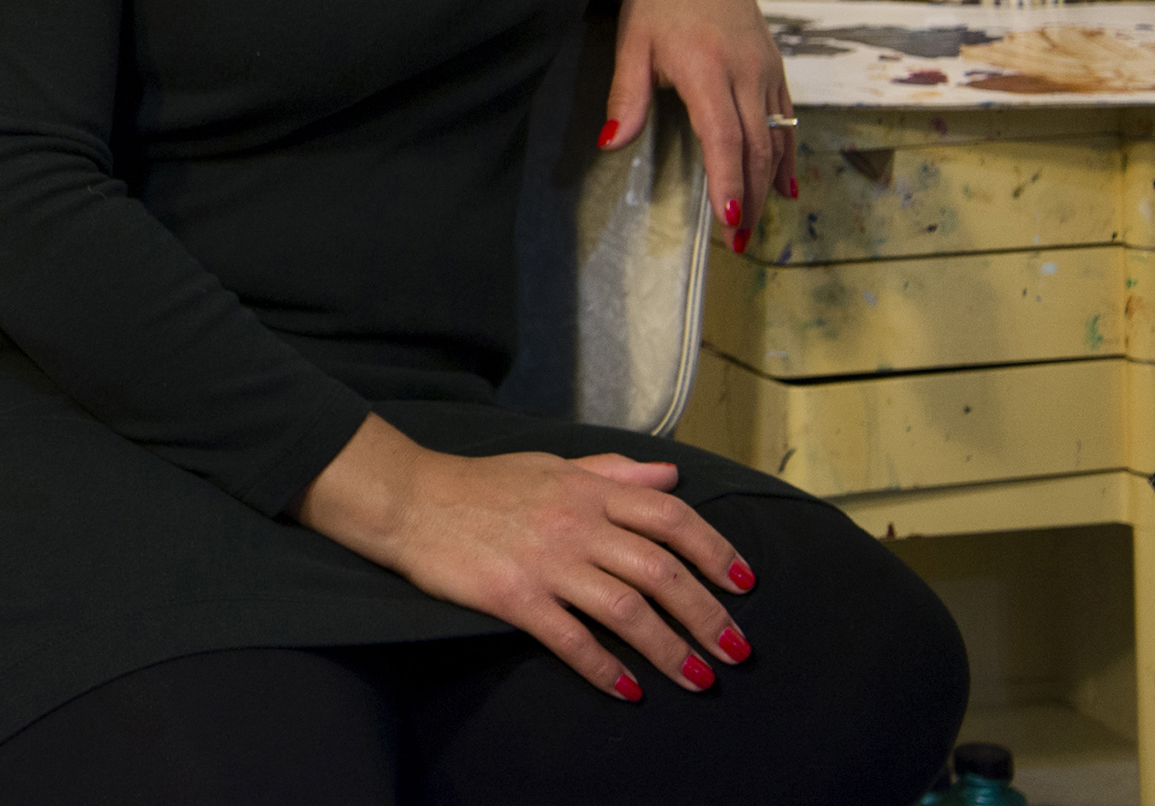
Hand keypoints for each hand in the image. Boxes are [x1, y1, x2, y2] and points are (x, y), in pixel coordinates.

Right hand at [291, 415, 755, 697]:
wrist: (410, 499)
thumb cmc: (482, 483)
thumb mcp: (551, 464)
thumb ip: (613, 472)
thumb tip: (671, 475)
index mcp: (588, 490)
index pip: (670, 517)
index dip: (715, 551)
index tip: (744, 585)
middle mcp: (575, 523)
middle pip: (660, 570)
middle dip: (706, 614)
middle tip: (736, 651)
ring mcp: (545, 561)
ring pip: (626, 609)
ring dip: (668, 649)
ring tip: (698, 680)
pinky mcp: (514, 596)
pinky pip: (570, 638)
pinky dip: (604, 668)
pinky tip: (627, 690)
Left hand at [599, 0, 791, 250]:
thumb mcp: (631, 43)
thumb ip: (625, 96)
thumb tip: (610, 145)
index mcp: (707, 66)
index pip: (724, 135)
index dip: (728, 178)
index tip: (730, 218)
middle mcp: (745, 69)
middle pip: (756, 144)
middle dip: (750, 194)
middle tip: (740, 241)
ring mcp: (765, 67)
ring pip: (776, 134)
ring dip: (770, 181)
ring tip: (757, 222)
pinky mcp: (773, 64)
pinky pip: (786, 117)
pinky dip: (787, 152)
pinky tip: (785, 183)